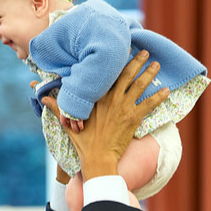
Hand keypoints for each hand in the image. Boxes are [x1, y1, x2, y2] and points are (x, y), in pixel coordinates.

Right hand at [42, 51, 169, 179]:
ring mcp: (123, 107)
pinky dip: (159, 96)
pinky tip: (167, 90)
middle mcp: (111, 99)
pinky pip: (149, 103)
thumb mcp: (68, 124)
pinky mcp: (133, 118)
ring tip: (157, 64)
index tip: (123, 50)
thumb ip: (58, 108)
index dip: (116, 61)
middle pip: (126, 74)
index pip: (107, 75)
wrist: (98, 160)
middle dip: (137, 61)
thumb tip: (42, 98)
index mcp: (96, 98)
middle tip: (146, 52)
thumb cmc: (84, 144)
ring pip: (139, 85)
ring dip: (150, 73)